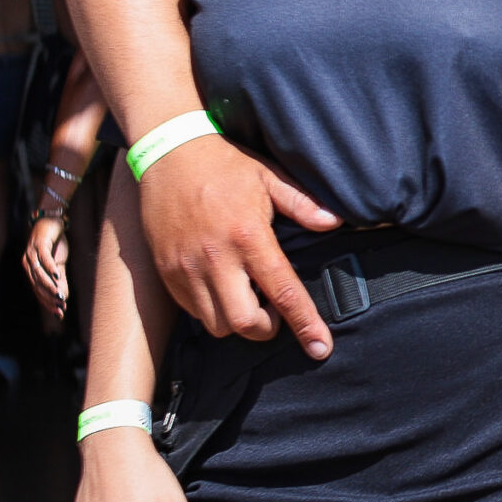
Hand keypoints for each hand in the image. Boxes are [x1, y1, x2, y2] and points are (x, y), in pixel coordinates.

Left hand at [22, 208, 69, 316]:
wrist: (52, 219)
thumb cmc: (54, 242)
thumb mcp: (59, 263)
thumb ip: (60, 279)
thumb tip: (64, 297)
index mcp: (31, 270)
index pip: (38, 291)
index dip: (48, 303)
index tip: (59, 314)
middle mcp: (28, 263)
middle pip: (37, 285)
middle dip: (49, 298)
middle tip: (60, 307)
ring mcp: (32, 253)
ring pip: (39, 274)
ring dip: (49, 286)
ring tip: (59, 295)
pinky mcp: (39, 243)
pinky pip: (43, 258)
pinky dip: (50, 267)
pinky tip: (57, 275)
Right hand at [139, 138, 341, 356]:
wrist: (168, 153)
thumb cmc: (224, 164)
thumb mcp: (268, 176)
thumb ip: (302, 204)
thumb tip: (334, 223)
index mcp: (248, 236)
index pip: (283, 293)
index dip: (305, 325)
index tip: (321, 349)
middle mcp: (216, 259)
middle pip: (244, 323)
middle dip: (266, 328)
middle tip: (274, 310)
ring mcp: (186, 268)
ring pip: (216, 324)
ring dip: (238, 321)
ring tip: (247, 295)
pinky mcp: (166, 272)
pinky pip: (193, 311)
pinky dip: (212, 311)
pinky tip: (222, 288)